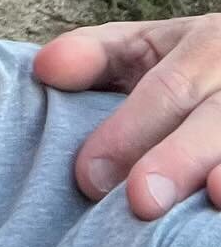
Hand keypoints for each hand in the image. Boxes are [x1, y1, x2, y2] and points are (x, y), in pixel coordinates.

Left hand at [34, 15, 220, 217]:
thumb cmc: (190, 65)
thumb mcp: (146, 46)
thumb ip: (94, 56)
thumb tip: (43, 70)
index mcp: (204, 46)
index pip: (165, 90)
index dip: (127, 132)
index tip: (88, 176)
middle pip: (212, 121)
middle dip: (177, 157)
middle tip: (141, 200)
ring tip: (212, 197)